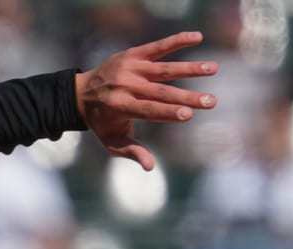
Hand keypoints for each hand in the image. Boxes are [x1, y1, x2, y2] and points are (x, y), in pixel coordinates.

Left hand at [75, 30, 217, 170]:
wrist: (80, 92)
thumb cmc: (102, 121)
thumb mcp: (111, 140)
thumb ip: (131, 151)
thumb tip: (150, 166)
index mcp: (119, 106)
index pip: (148, 110)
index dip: (168, 112)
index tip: (188, 114)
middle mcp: (124, 86)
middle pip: (160, 92)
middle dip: (187, 97)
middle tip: (212, 101)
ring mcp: (130, 68)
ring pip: (164, 69)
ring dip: (190, 68)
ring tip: (213, 69)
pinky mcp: (134, 54)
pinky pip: (158, 46)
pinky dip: (177, 40)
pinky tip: (198, 37)